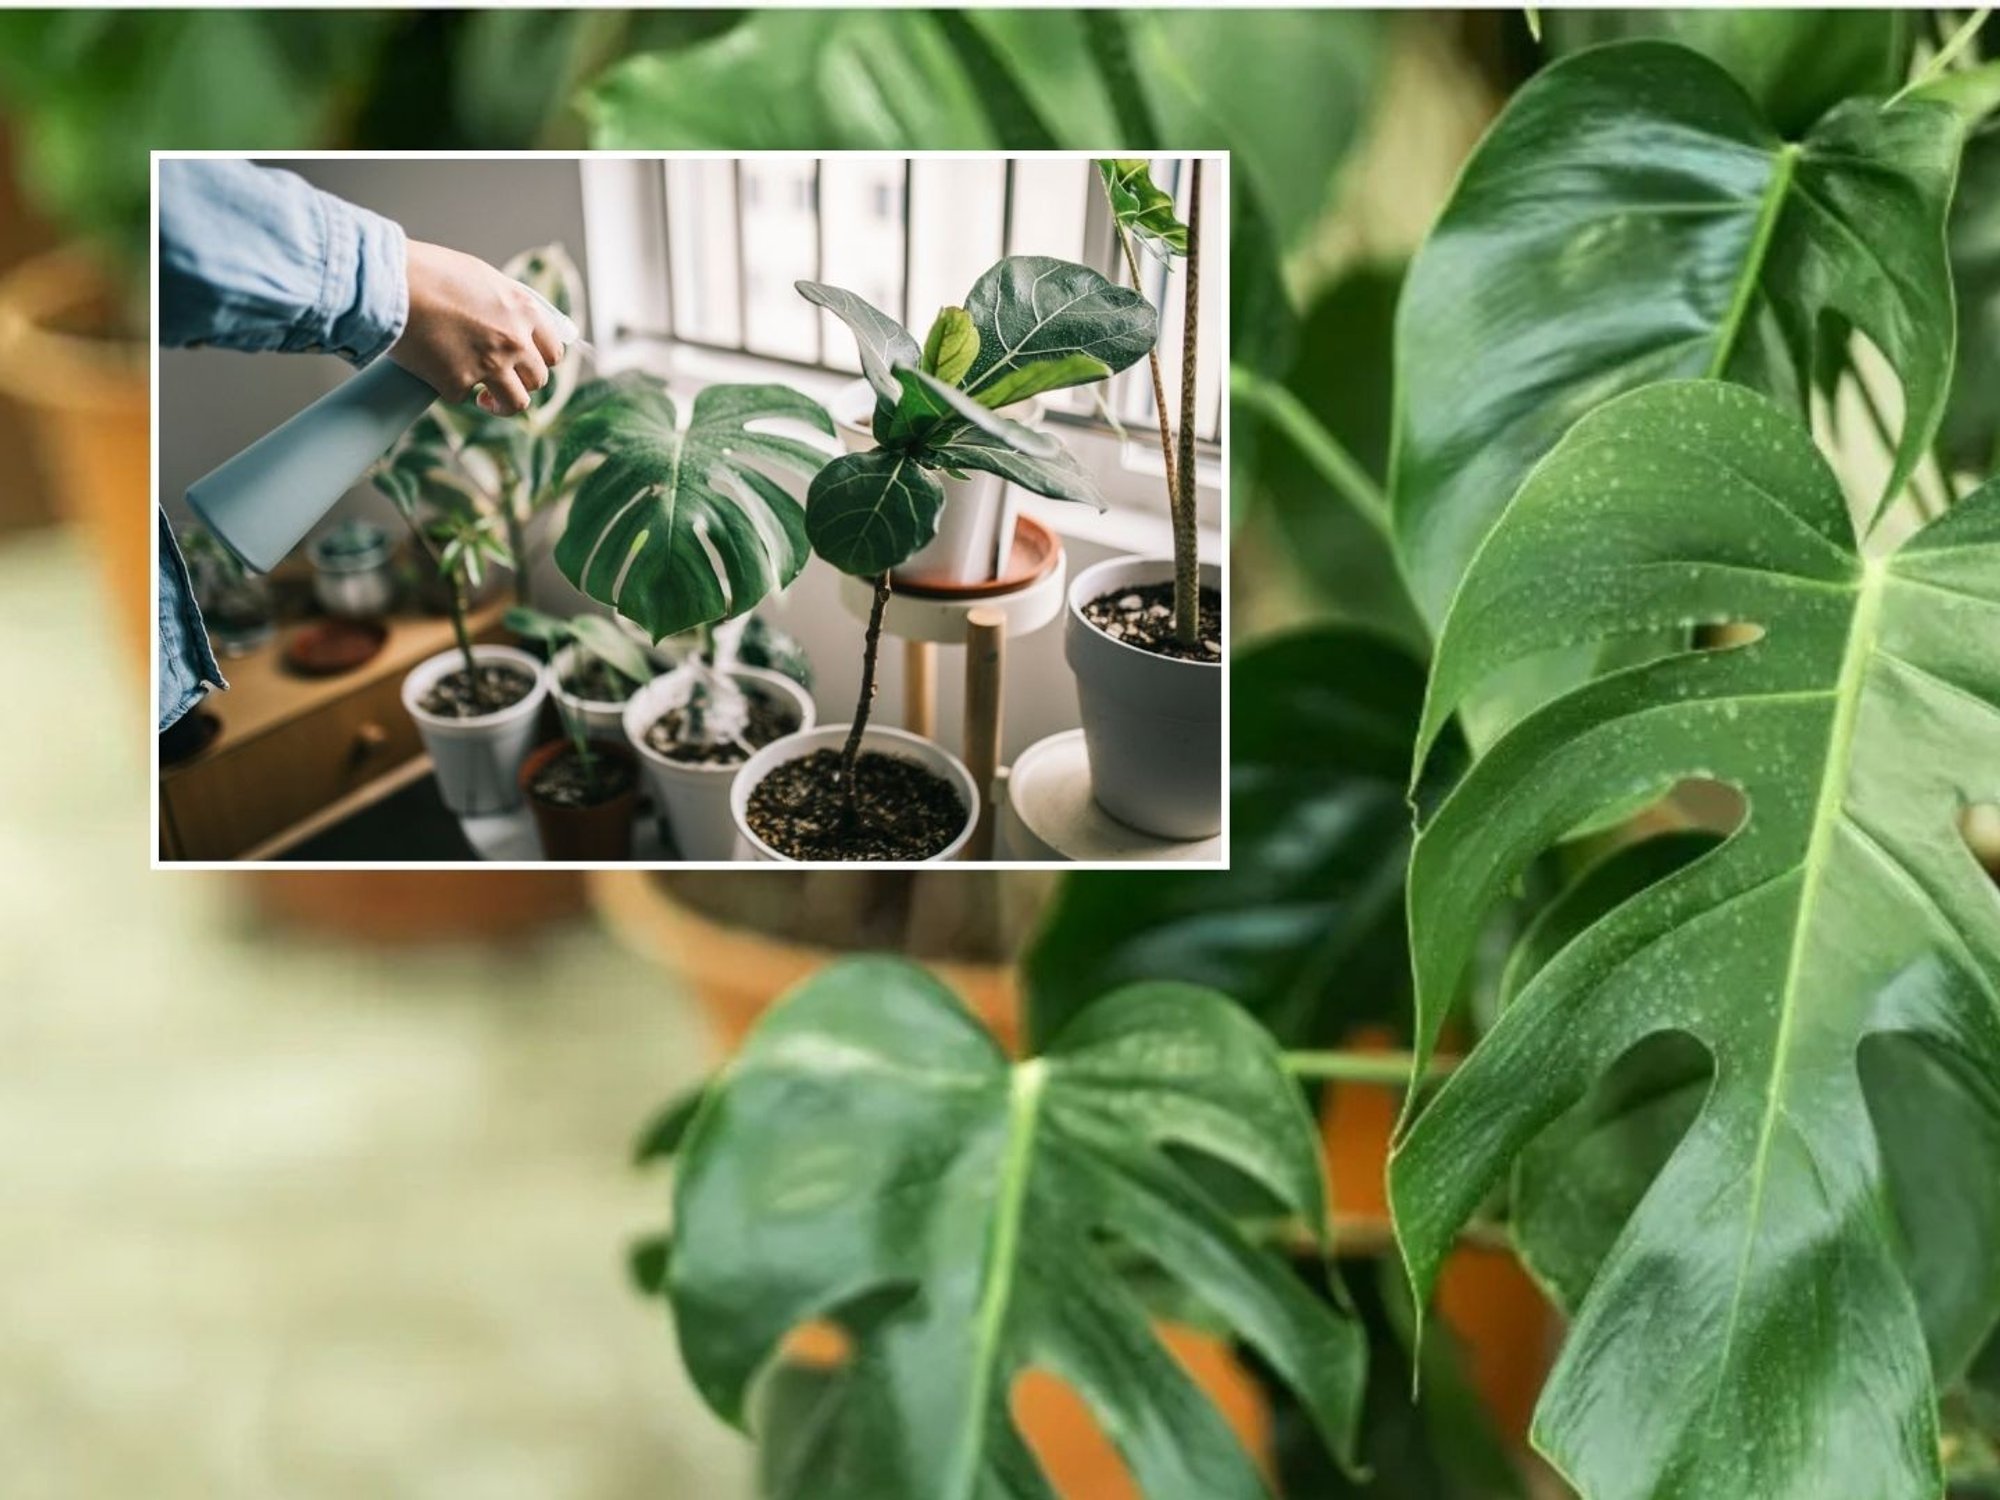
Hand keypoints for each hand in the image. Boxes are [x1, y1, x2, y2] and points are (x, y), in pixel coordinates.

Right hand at [390, 240, 564, 414]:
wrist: (390, 282)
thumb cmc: (429, 272)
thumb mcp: (481, 276)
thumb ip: (504, 303)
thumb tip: (517, 321)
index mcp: (524, 311)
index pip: (553, 351)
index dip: (541, 361)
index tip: (528, 365)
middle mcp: (514, 340)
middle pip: (538, 380)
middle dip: (521, 383)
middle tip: (502, 380)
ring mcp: (489, 365)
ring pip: (515, 403)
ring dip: (501, 405)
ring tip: (485, 400)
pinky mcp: (458, 383)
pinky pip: (463, 397)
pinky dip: (451, 388)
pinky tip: (438, 373)